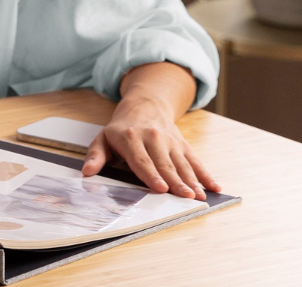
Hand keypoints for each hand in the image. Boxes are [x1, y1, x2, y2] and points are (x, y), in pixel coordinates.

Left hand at [84, 94, 218, 199]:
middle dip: (176, 182)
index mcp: (130, 138)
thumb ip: (96, 156)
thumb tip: (87, 172)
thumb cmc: (121, 129)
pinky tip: (214, 187)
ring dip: (192, 181)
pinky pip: (196, 161)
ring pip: (182, 164)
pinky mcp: (183, 145)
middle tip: (185, 197)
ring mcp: (170, 141)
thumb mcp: (103, 138)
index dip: (151, 175)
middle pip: (165, 164)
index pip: (141, 160)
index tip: (160, 188)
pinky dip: (206, 174)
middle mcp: (152, 138)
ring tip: (199, 196)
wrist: (144, 105)